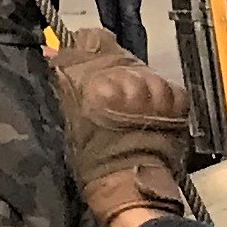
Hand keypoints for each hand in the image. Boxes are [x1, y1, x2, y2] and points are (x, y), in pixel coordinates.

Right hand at [51, 35, 193, 226]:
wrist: (132, 188)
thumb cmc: (91, 158)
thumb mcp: (63, 115)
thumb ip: (57, 78)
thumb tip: (48, 50)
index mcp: (95, 77)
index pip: (92, 38)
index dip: (85, 50)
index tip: (82, 62)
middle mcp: (128, 75)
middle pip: (119, 53)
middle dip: (112, 69)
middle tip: (106, 93)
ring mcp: (156, 87)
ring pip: (142, 69)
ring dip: (135, 83)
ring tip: (129, 108)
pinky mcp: (178, 99)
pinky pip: (166, 86)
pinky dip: (159, 97)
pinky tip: (150, 115)